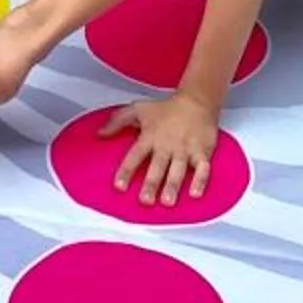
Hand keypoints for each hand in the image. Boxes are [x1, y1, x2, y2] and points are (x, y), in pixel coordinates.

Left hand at [99, 93, 220, 206]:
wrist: (196, 100)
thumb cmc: (166, 108)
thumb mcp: (138, 109)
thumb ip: (117, 121)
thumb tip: (99, 133)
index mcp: (150, 136)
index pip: (135, 155)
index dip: (126, 170)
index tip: (119, 186)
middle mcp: (166, 144)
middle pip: (158, 166)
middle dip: (151, 183)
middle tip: (145, 200)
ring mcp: (185, 148)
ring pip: (178, 169)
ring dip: (172, 185)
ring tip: (167, 201)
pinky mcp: (202, 151)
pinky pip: (203, 168)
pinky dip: (200, 180)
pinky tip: (195, 193)